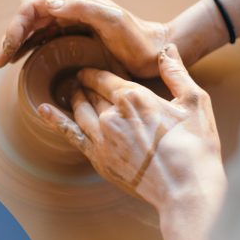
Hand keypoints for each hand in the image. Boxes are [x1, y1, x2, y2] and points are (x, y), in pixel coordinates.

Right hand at [0, 0, 168, 77]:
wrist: (153, 51)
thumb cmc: (137, 39)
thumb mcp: (113, 21)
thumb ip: (83, 9)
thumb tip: (50, 7)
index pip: (33, 6)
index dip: (16, 26)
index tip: (8, 50)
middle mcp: (70, 4)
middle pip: (28, 17)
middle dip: (10, 37)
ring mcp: (71, 19)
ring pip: (33, 28)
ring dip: (15, 43)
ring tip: (1, 62)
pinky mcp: (73, 34)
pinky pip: (43, 37)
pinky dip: (28, 47)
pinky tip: (20, 60)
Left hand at [37, 44, 225, 214]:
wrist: (186, 189)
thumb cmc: (195, 146)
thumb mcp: (195, 102)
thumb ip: (176, 73)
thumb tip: (166, 50)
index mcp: (133, 97)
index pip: (105, 77)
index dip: (95, 73)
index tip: (89, 70)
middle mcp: (111, 114)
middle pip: (91, 92)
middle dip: (84, 84)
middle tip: (79, 79)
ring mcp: (101, 138)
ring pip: (80, 110)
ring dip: (74, 98)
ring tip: (72, 92)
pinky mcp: (98, 159)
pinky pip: (71, 134)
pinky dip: (56, 120)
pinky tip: (43, 111)